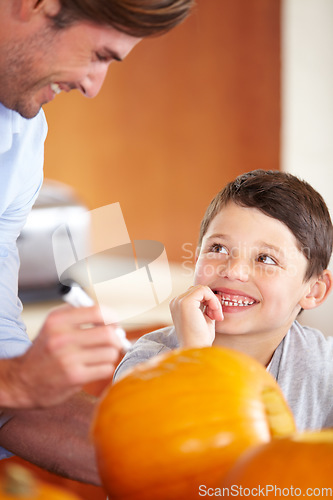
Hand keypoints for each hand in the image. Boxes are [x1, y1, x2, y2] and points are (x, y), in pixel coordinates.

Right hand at [2, 305, 122, 407]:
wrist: (23, 381)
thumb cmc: (45, 352)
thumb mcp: (54, 326)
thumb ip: (79, 315)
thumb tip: (112, 318)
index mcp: (58, 320)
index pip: (97, 312)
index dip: (112, 317)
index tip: (114, 323)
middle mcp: (61, 337)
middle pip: (108, 333)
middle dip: (117, 338)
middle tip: (115, 341)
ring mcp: (68, 358)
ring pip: (110, 352)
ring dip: (110, 354)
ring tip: (100, 356)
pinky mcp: (74, 377)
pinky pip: (106, 368)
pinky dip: (105, 368)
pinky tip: (95, 368)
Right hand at [169, 285, 222, 347]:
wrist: (196, 350)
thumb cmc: (200, 338)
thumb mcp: (204, 318)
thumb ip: (207, 306)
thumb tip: (216, 295)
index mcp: (178, 306)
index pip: (196, 294)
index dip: (209, 302)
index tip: (215, 317)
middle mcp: (176, 302)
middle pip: (199, 290)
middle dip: (212, 301)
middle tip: (216, 317)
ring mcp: (179, 301)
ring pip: (202, 289)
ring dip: (213, 301)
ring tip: (216, 316)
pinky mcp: (185, 302)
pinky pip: (204, 290)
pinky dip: (213, 300)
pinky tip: (214, 313)